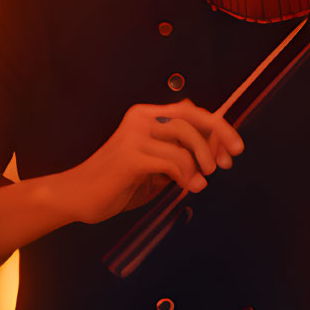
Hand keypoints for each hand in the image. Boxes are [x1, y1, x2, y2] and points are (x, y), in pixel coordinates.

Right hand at [66, 98, 244, 224]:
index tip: (233, 149)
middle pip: (191, 117)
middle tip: (228, 162)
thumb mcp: (155, 167)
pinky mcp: (130, 156)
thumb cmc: (118, 184)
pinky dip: (186, 174)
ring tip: (203, 180)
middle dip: (218, 136)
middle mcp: (141, 118)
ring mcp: (134, 135)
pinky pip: (171, 160)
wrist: (77, 197)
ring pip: (183, 136)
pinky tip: (189, 186)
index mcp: (146, 116)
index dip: (216, 128)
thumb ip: (178, 155)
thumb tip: (215, 150)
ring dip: (201, 159)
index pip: (190, 112)